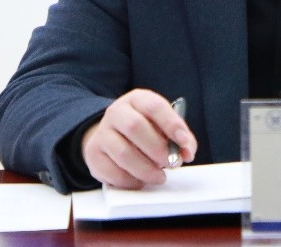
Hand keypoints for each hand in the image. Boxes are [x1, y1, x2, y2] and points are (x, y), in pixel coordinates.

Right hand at [81, 89, 196, 188]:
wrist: (112, 135)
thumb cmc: (145, 131)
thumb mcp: (163, 125)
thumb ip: (180, 138)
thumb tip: (187, 152)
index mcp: (137, 99)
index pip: (154, 106)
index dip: (171, 124)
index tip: (184, 143)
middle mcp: (116, 112)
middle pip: (135, 127)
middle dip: (158, 149)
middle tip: (172, 163)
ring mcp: (102, 132)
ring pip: (124, 153)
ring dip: (146, 169)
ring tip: (160, 176)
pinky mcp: (93, 154)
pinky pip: (112, 172)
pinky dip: (131, 180)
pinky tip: (141, 180)